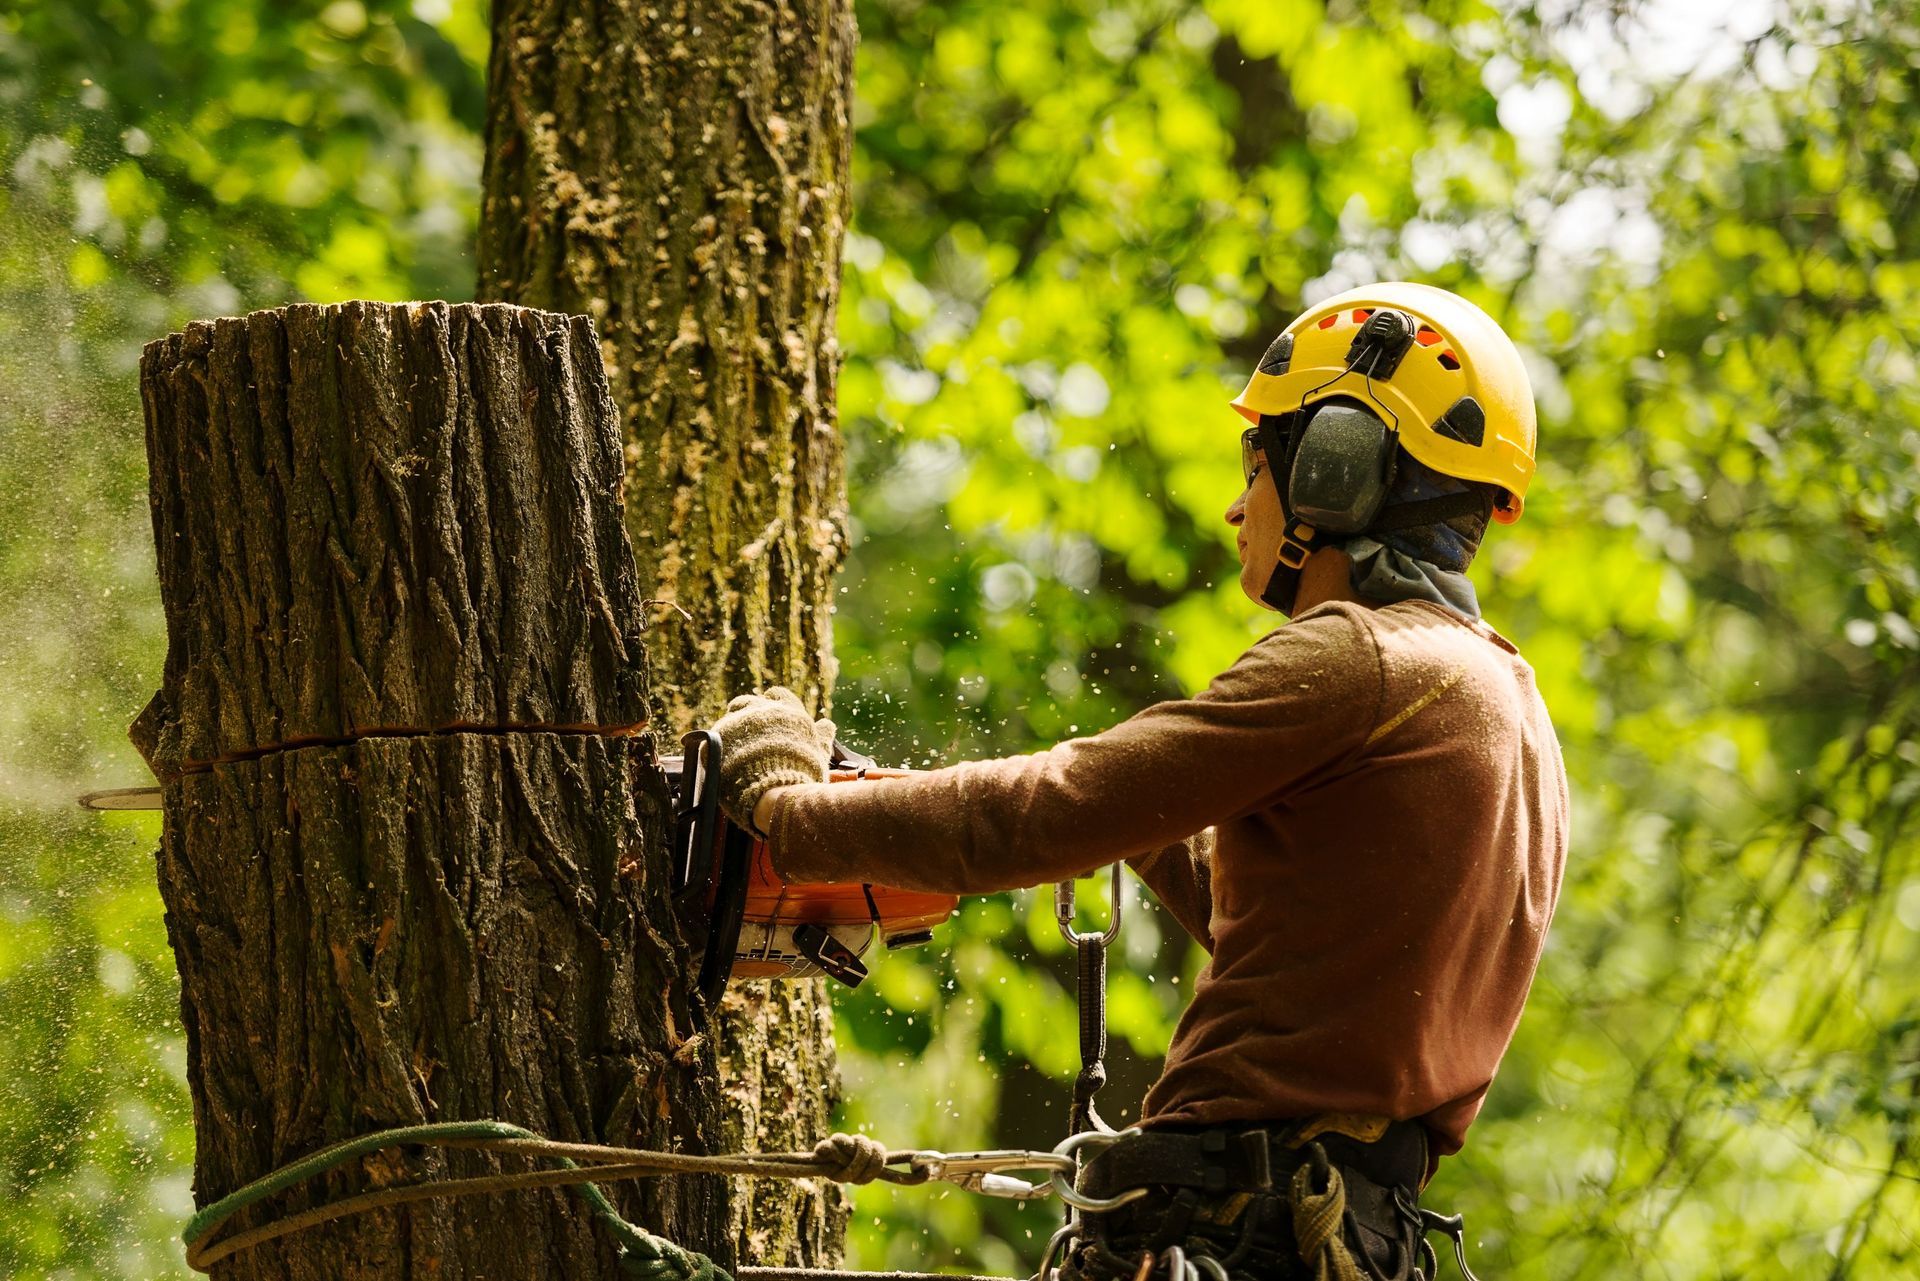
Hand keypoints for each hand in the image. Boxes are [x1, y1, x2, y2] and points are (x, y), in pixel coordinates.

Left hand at [712, 687, 833, 835]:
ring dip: (734, 725)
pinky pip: (716, 734)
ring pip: (733, 714)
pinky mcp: (722, 734)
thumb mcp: (820, 753)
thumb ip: (823, 736)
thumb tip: (827, 724)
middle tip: (749, 731)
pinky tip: (724, 757)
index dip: (773, 704)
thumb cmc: (802, 774)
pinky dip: (721, 743)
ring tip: (736, 744)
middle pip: (751, 701)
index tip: (771, 717)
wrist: (775, 791)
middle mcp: (765, 710)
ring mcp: (742, 721)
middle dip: (749, 712)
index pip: (778, 695)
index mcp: (789, 712)